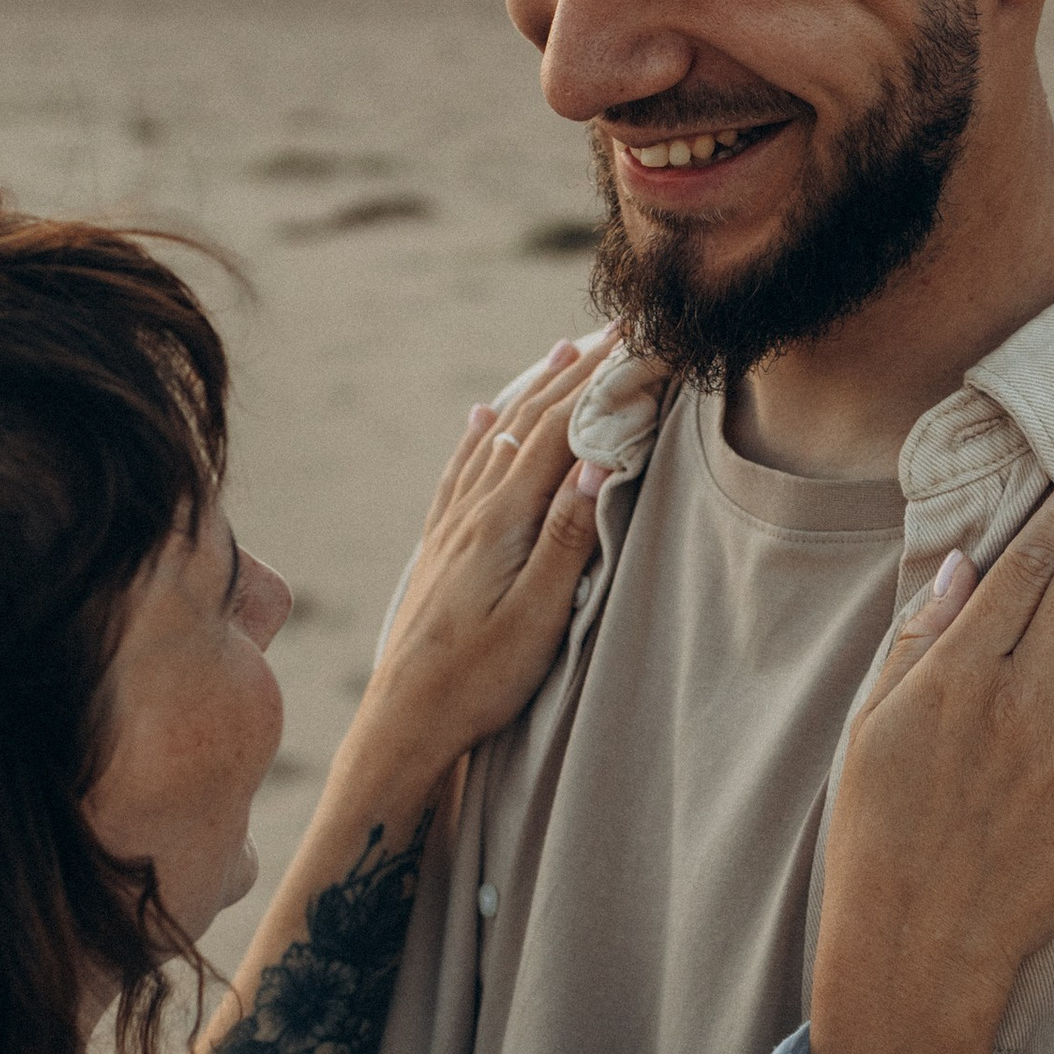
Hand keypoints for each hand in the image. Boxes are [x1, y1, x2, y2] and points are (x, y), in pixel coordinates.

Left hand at [340, 341, 615, 809]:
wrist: (404, 722)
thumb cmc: (478, 680)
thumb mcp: (538, 617)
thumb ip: (568, 539)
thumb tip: (595, 461)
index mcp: (503, 520)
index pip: (563, 431)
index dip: (607, 384)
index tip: (649, 347)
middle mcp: (473, 509)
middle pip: (530, 421)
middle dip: (579, 372)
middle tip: (622, 331)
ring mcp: (451, 526)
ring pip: (497, 435)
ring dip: (534, 389)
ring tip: (564, 351)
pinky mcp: (439, 547)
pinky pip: (463, 469)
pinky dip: (482, 432)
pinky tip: (482, 417)